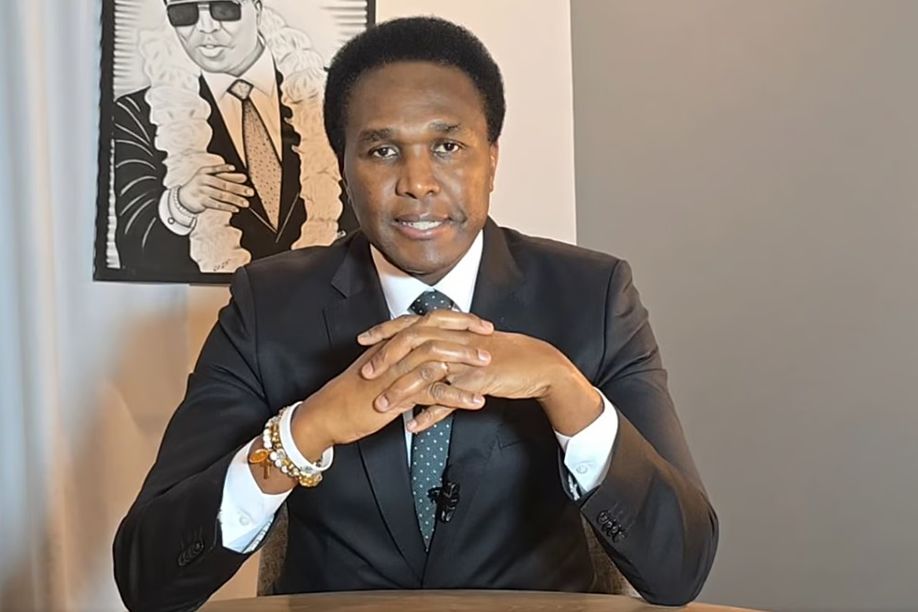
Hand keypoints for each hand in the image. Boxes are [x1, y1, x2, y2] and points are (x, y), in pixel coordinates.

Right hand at [177, 164, 252, 213]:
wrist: (183, 198)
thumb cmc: (201, 187)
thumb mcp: (210, 178)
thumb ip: (226, 177)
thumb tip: (243, 177)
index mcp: (205, 171)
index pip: (219, 170)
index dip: (231, 173)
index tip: (244, 176)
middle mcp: (203, 180)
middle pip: (224, 184)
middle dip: (239, 189)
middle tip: (250, 192)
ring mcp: (201, 191)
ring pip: (221, 195)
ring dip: (235, 200)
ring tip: (246, 203)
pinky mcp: (201, 201)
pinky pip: (216, 204)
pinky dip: (227, 207)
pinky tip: (235, 208)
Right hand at [290, 320, 492, 457]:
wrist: (328, 414)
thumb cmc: (352, 394)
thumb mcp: (378, 368)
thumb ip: (398, 357)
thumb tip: (421, 353)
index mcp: (393, 342)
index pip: (429, 321)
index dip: (457, 319)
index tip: (480, 322)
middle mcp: (395, 352)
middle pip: (436, 333)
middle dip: (466, 334)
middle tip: (490, 336)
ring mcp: (396, 372)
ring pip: (436, 359)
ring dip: (465, 362)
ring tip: (488, 365)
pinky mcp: (397, 395)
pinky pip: (432, 393)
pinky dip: (457, 397)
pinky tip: (476, 401)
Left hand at [360, 314, 600, 435]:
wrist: (537, 364)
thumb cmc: (504, 356)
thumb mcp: (471, 347)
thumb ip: (446, 347)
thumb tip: (424, 352)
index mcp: (451, 329)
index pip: (411, 324)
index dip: (385, 331)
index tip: (363, 340)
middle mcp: (455, 340)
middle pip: (413, 344)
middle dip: (386, 359)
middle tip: (366, 374)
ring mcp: (465, 360)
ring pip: (426, 373)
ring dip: (402, 391)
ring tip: (383, 407)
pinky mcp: (477, 382)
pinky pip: (449, 399)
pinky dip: (430, 413)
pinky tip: (415, 426)